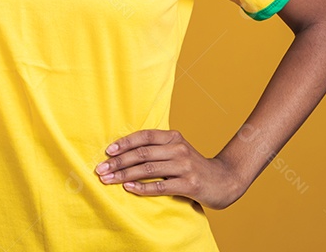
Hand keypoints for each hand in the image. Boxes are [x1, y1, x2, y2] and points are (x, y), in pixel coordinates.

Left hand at [93, 129, 245, 209]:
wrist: (224, 180)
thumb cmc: (193, 166)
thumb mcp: (177, 151)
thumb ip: (156, 149)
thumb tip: (123, 152)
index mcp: (173, 137)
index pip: (144, 136)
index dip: (124, 143)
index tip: (108, 151)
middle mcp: (178, 149)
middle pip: (142, 153)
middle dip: (118, 162)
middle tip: (101, 169)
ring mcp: (185, 166)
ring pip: (148, 169)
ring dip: (124, 175)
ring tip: (108, 180)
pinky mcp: (189, 184)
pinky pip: (160, 186)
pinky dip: (142, 187)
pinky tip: (128, 188)